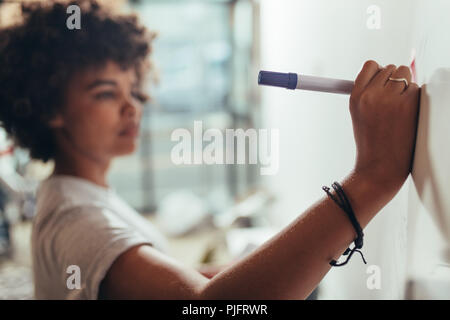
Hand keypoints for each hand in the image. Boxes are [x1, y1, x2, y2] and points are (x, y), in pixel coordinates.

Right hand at [349, 60, 419, 192]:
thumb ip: (367, 93)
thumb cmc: (371, 143)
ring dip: (406, 86)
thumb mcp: (358, 115)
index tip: (383, 82)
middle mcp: (371, 95)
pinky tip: (407, 114)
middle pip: (391, 67)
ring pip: (405, 74)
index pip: (371, 65)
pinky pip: (416, 88)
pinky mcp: (408, 104)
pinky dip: (415, 98)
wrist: (380, 167)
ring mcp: (390, 98)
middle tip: (393, 100)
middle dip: (394, 80)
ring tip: (400, 107)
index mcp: (356, 97)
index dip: (379, 72)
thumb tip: (385, 73)